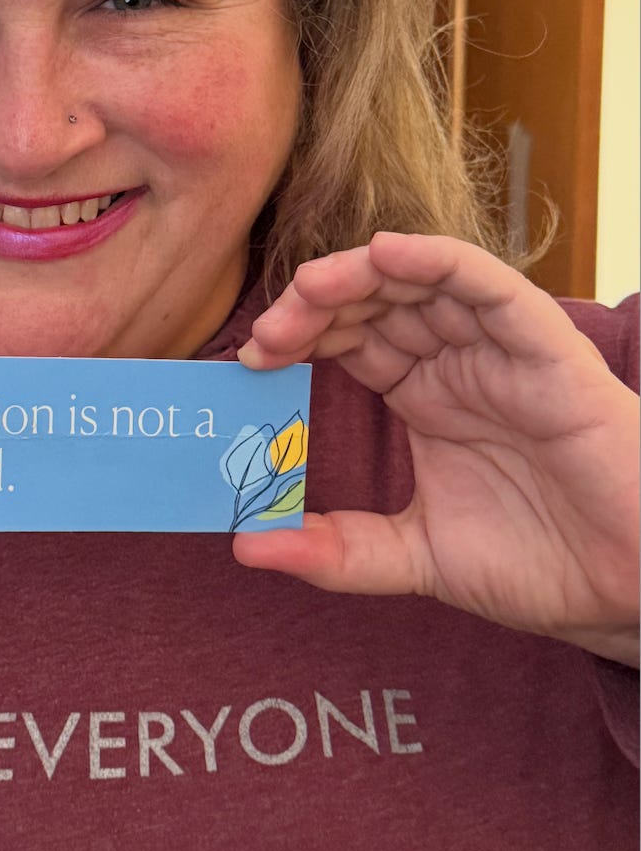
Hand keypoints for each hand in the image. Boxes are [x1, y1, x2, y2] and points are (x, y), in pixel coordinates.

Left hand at [234, 232, 639, 665]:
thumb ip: (336, 552)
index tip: (249, 359)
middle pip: (372, 304)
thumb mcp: (414, 557)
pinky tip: (387, 254)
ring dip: (358, 276)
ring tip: (307, 290)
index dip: (298, 337)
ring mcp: (499, 351)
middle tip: (266, 335)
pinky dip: (437, 260)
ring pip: (420, 282)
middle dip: (313, 308)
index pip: (349, 340)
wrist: (630, 596)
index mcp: (425, 395)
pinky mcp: (546, 350)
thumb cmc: (538, 565)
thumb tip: (248, 548)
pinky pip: (489, 285)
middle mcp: (456, 361)